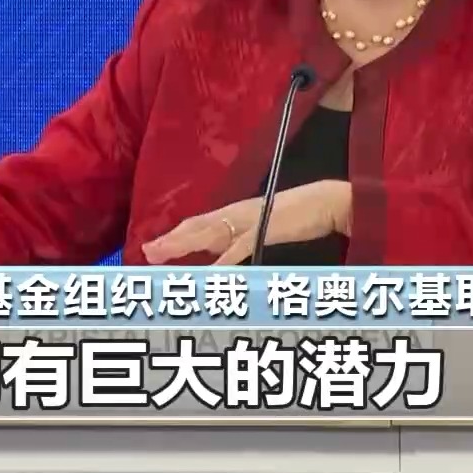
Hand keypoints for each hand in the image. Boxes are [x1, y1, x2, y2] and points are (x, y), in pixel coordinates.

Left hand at [142, 180, 352, 264]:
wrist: (326, 202)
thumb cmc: (299, 216)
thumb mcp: (263, 227)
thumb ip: (241, 238)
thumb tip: (220, 253)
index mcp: (237, 212)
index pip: (199, 223)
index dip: (175, 234)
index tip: (153, 246)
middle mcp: (238, 213)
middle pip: (197, 227)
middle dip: (171, 240)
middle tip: (146, 251)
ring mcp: (251, 220)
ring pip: (210, 233)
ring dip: (184, 245)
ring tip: (162, 255)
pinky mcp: (267, 228)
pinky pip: (240, 247)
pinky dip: (224, 259)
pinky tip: (210, 271)